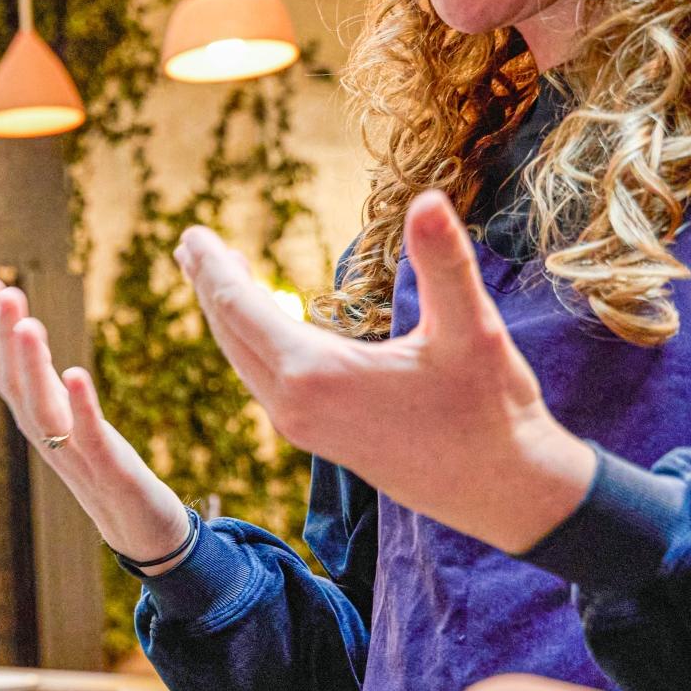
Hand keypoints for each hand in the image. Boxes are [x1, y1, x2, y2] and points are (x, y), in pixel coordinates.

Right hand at [0, 277, 195, 565]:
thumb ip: (46, 379)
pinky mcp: (108, 469)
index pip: (2, 369)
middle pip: (13, 382)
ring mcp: (73, 454)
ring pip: (40, 407)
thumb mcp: (69, 415)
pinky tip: (76, 372)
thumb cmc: (106, 466)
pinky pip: (88, 435)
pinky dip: (80, 405)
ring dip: (31, 364)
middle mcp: (44, 435)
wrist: (140, 527)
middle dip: (3, 335)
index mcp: (36, 418)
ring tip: (27, 322)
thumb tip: (23, 331)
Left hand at [174, 190, 595, 553]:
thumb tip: (428, 199)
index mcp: (315, 373)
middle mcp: (293, 404)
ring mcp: (300, 425)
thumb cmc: (489, 409)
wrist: (500, 491)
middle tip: (190, 243)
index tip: (190, 233)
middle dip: (209, 285)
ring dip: (226, 315)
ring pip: (244, 359)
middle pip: (230, 332)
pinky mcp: (314, 437)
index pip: (240, 307)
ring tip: (215, 276)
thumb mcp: (471, 330)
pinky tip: (260, 326)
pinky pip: (263, 380)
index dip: (213, 266)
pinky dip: (250, 344)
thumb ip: (444, 264)